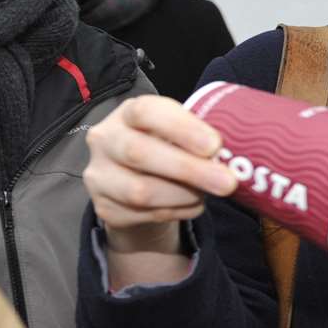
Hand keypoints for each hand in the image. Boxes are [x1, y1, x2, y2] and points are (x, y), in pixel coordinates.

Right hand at [83, 96, 238, 283]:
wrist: (138, 182)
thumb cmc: (166, 148)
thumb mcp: (179, 134)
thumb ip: (196, 139)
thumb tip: (227, 157)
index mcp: (127, 113)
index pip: (146, 112)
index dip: (181, 128)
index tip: (215, 145)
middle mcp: (105, 140)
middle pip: (140, 153)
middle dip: (189, 169)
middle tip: (227, 182)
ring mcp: (100, 176)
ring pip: (140, 191)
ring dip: (184, 195)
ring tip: (209, 194)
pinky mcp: (104, 208)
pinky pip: (144, 215)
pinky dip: (177, 212)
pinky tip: (192, 204)